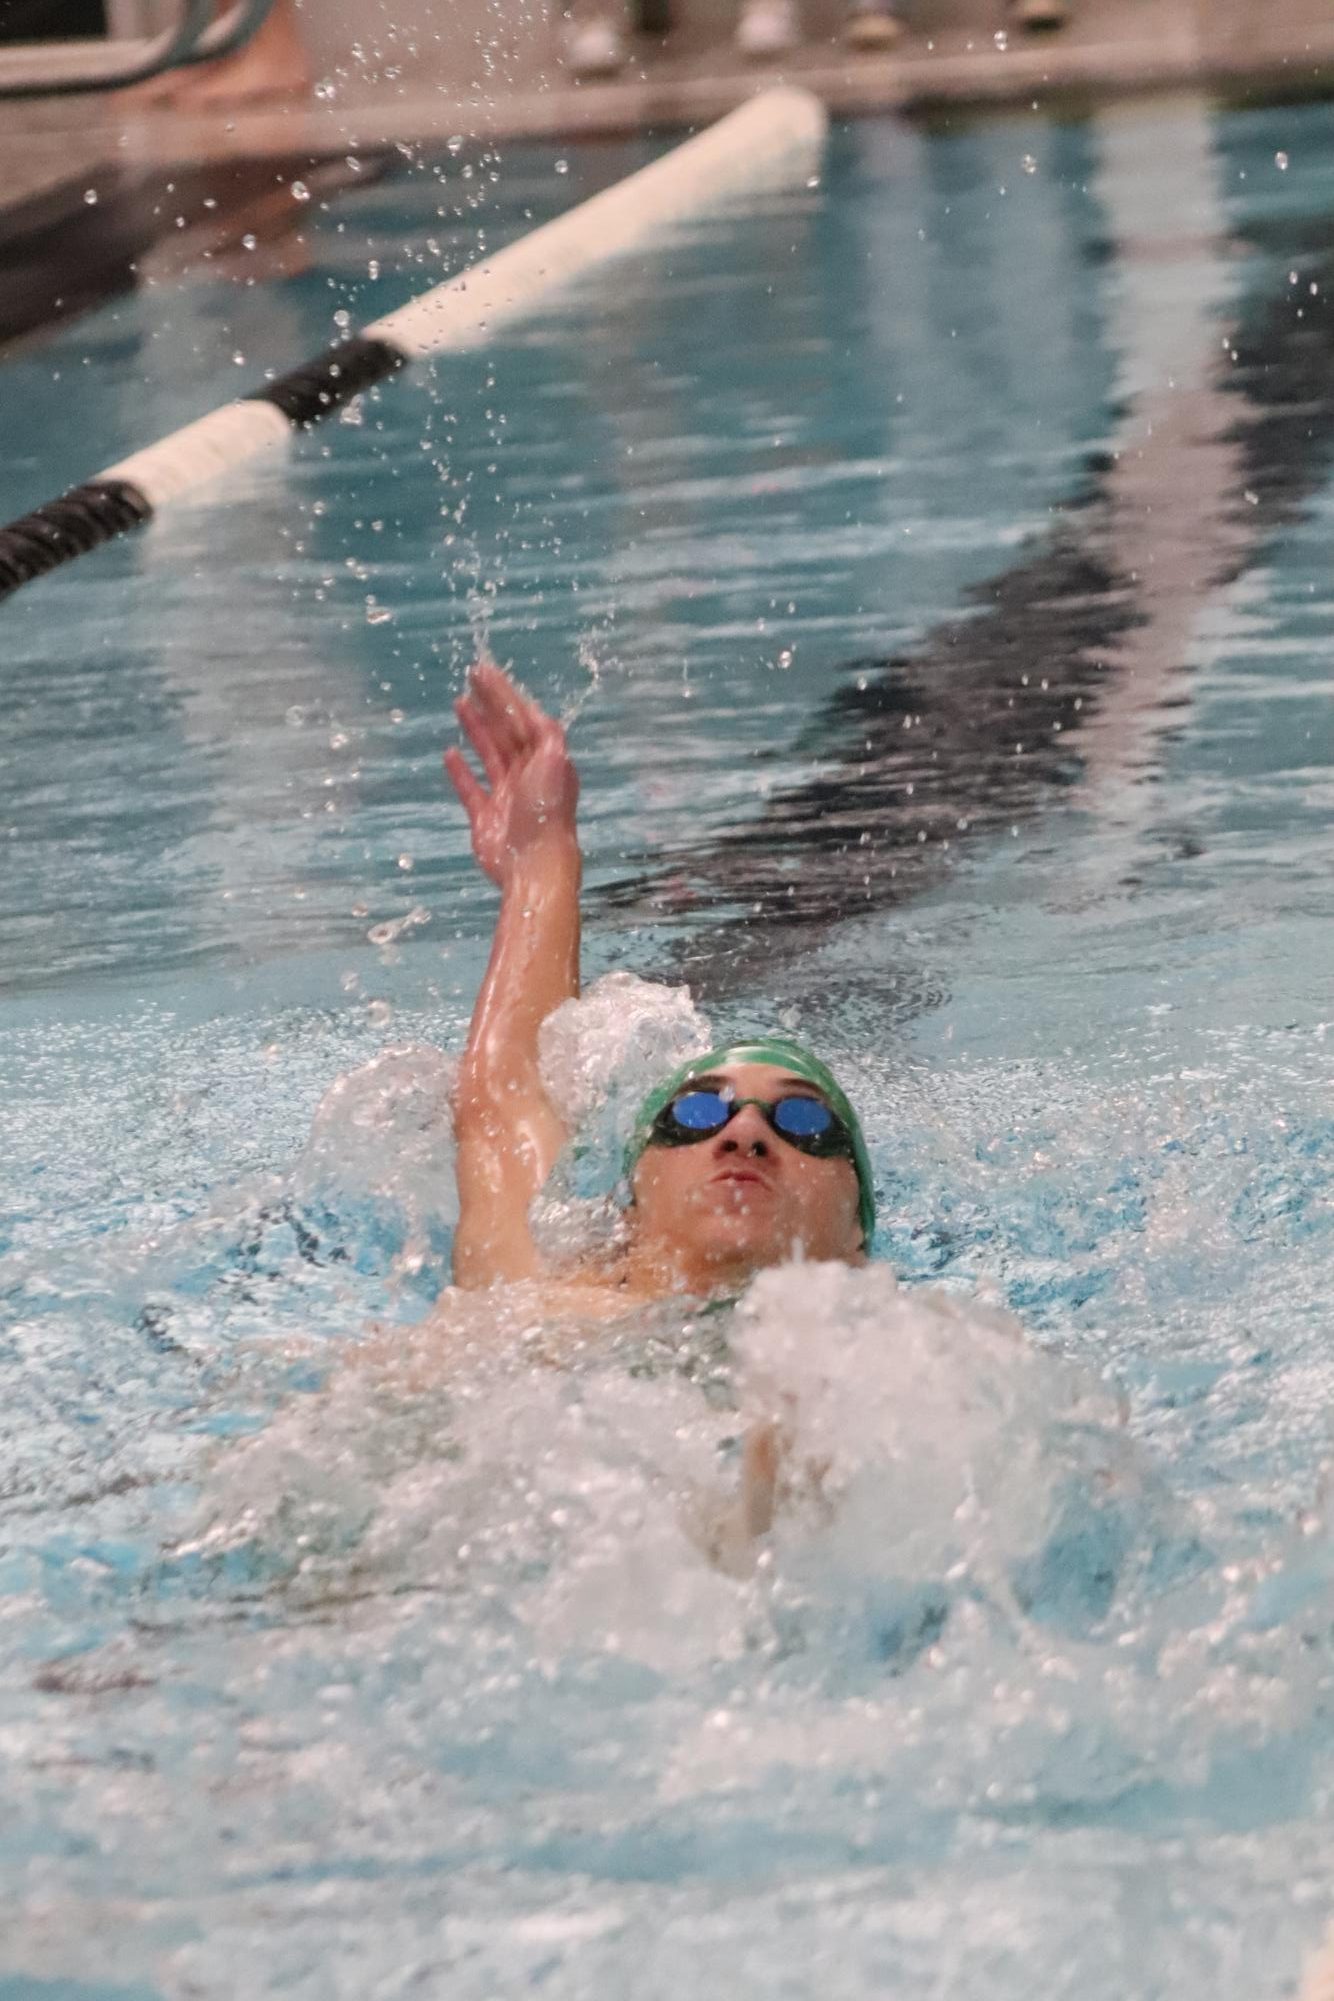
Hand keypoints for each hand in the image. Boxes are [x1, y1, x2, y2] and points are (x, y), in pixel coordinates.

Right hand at [443, 662, 579, 887]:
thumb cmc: (547, 810)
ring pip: (489, 755)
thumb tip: (531, 709)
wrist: (534, 862)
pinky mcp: (485, 818)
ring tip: (459, 703)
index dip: (504, 694)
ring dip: (476, 729)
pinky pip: (470, 789)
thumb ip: (546, 732)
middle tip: (470, 678)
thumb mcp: (555, 761)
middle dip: (489, 704)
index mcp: (547, 760)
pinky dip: (460, 771)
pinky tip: (449, 752)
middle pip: (506, 732)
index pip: (522, 718)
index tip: (483, 672)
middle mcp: (528, 775)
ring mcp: (505, 797)